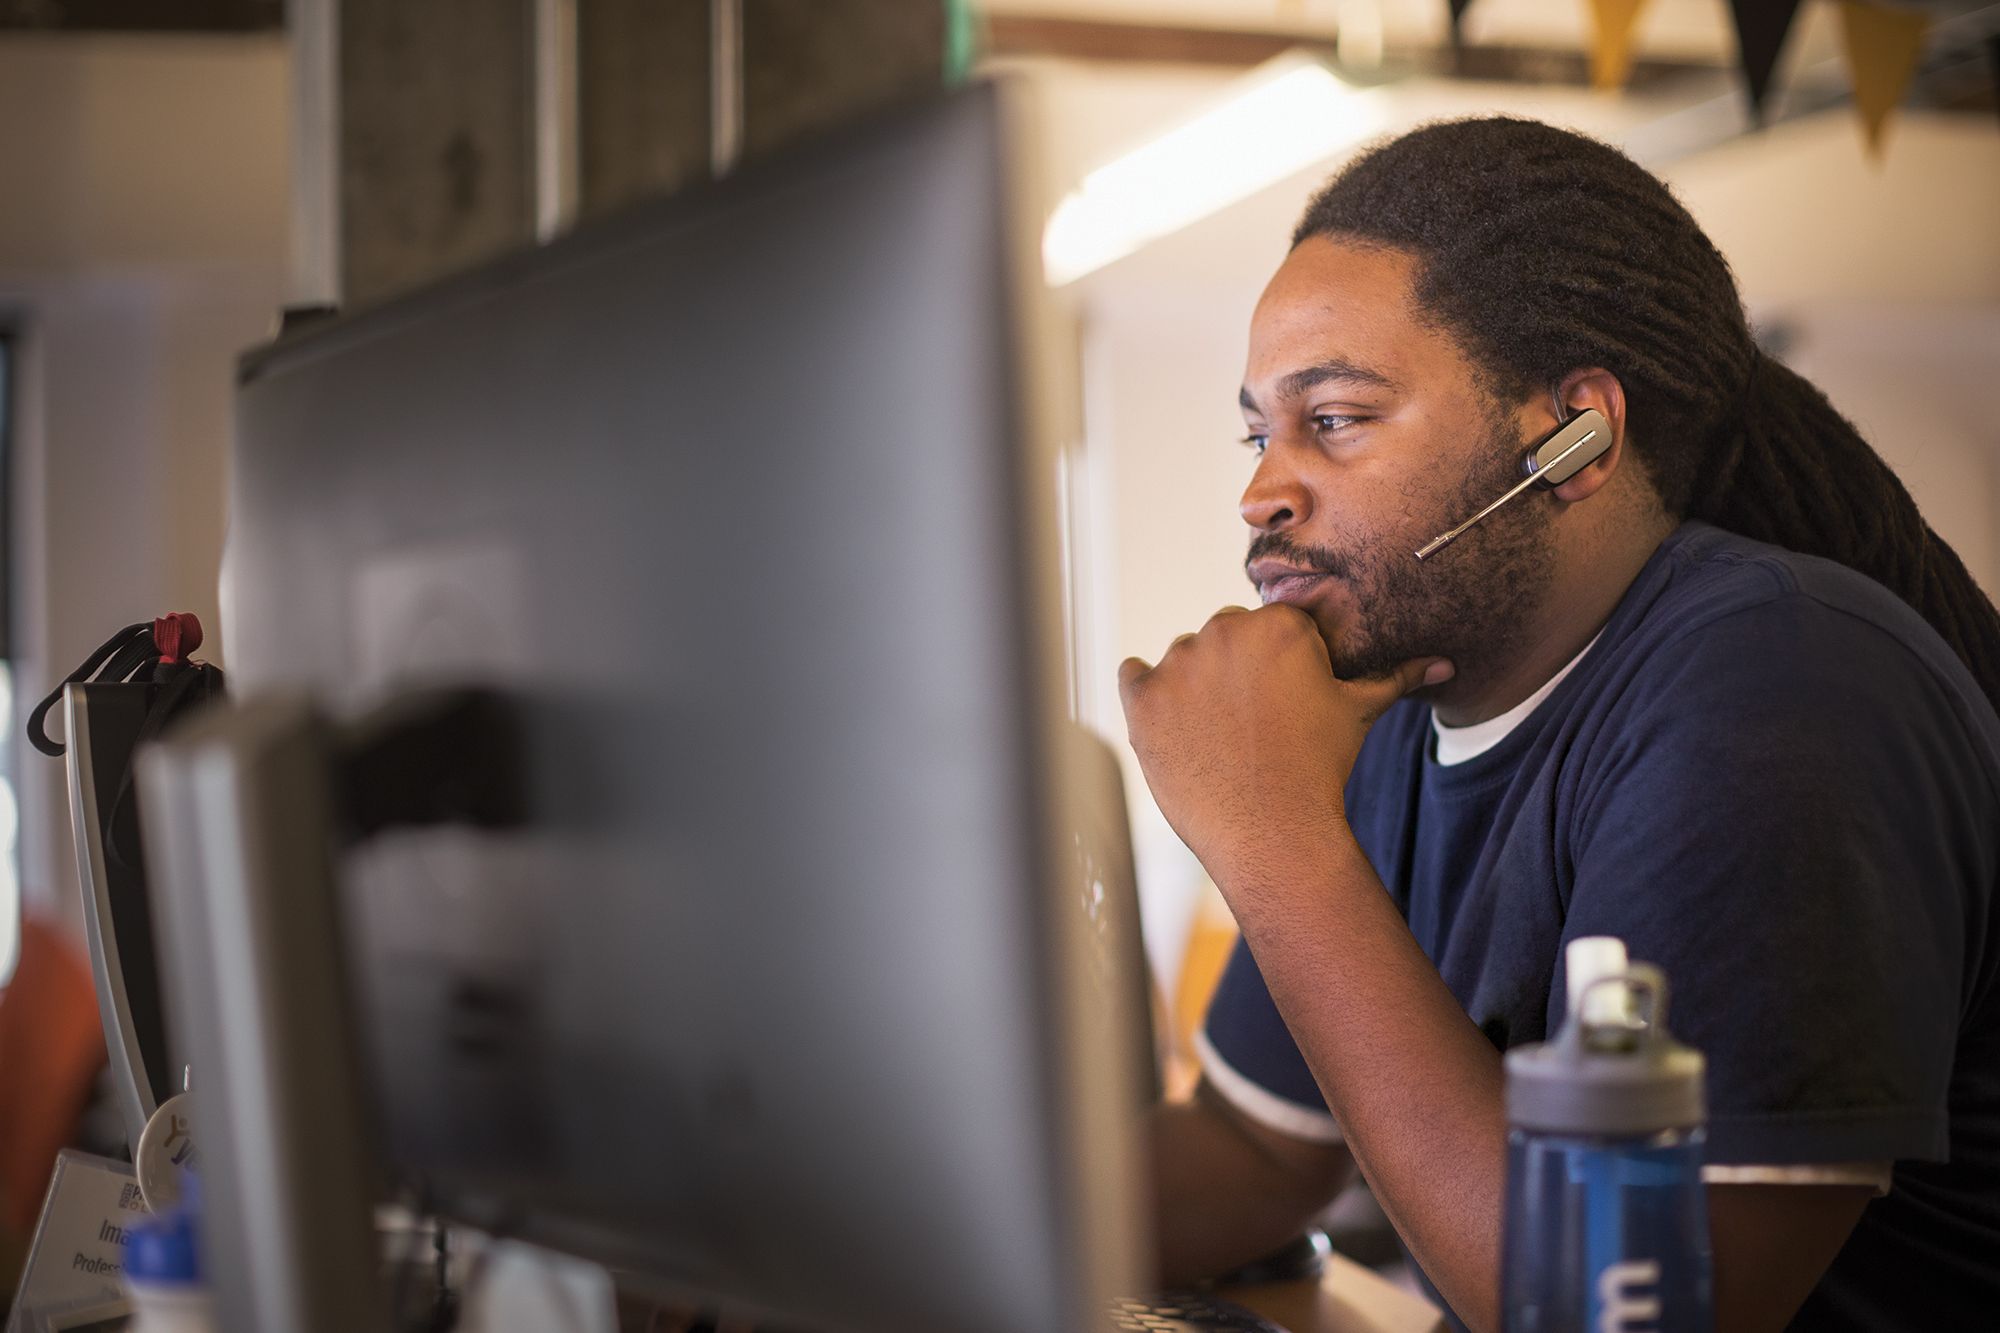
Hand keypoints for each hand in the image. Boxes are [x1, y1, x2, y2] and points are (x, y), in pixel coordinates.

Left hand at [1117, 605, 1450, 882]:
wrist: (1273, 832)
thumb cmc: (1320, 768)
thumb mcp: (1357, 712)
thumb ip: (1395, 676)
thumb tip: (1443, 662)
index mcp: (1276, 623)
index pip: (1267, 627)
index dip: (1276, 668)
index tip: (1281, 706)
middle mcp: (1222, 631)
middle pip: (1222, 639)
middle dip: (1233, 673)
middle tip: (1252, 727)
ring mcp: (1176, 663)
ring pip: (1180, 661)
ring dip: (1192, 688)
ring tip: (1219, 739)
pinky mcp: (1141, 698)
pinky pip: (1132, 677)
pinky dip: (1146, 698)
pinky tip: (1175, 729)